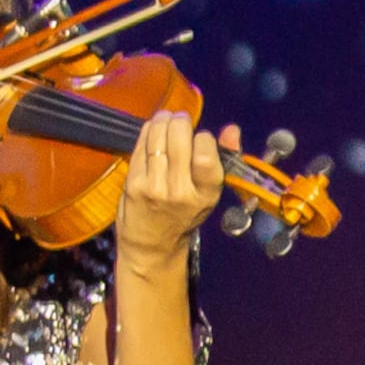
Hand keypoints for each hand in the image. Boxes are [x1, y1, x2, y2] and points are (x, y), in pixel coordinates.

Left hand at [112, 111, 235, 263]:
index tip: (200, 139)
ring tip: (165, 118)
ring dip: (162, 121)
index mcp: (205, 193)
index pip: (205, 153)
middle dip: (180, 121)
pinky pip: (141, 146)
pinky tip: (152, 130)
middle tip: (180, 120)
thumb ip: (222, 160)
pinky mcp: (133, 183)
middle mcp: (179, 190)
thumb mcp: (209, 193)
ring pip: (157, 137)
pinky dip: (147, 132)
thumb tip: (232, 129)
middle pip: (178, 138)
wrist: (151, 246)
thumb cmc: (184, 215)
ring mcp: (153, 186)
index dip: (203, 137)